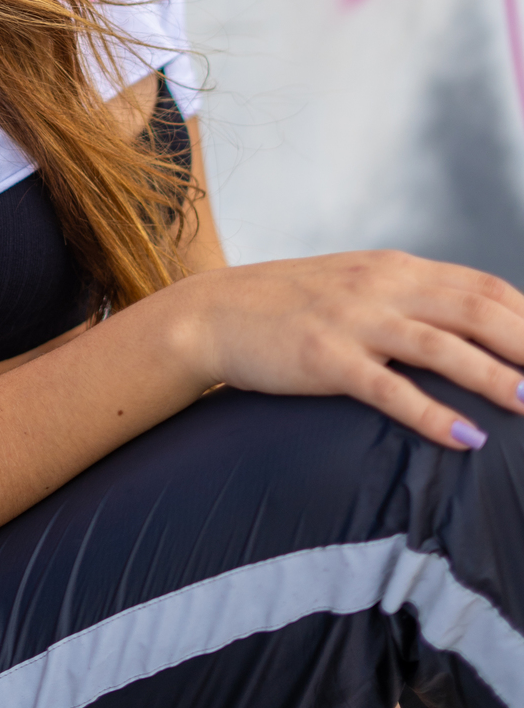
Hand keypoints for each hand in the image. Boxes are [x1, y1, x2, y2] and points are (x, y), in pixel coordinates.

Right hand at [169, 249, 523, 450]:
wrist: (212, 314)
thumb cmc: (287, 307)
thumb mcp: (354, 286)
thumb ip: (407, 297)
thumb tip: (468, 325)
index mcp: (394, 268)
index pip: (482, 286)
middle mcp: (380, 285)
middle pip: (475, 310)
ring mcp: (352, 320)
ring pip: (442, 346)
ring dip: (494, 377)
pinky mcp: (324, 358)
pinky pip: (388, 388)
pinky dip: (432, 414)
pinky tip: (465, 439)